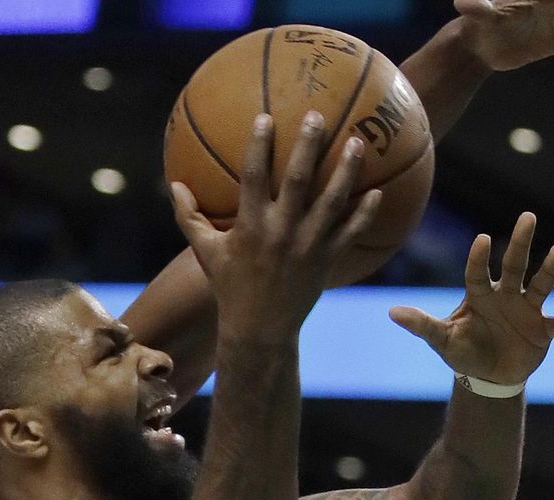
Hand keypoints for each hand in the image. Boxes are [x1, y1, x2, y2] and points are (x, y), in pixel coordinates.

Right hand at [172, 111, 381, 341]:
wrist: (258, 329)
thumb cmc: (230, 286)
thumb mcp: (205, 253)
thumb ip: (189, 217)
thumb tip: (174, 184)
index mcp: (249, 226)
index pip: (253, 177)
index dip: (258, 146)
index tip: (264, 116)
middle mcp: (280, 232)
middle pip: (298, 180)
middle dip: (308, 146)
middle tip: (318, 116)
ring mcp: (306, 246)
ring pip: (331, 202)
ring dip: (346, 171)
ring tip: (358, 143)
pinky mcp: (326, 261)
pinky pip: (350, 233)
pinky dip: (365, 214)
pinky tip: (378, 191)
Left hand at [389, 212, 553, 384]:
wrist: (487, 375)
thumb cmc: (463, 351)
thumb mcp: (441, 340)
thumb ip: (421, 325)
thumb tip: (391, 313)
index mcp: (479, 295)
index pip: (477, 273)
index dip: (479, 258)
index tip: (481, 239)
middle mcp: (505, 295)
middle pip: (514, 265)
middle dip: (520, 242)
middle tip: (527, 216)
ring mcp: (526, 310)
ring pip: (540, 285)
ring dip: (549, 269)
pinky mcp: (543, 329)